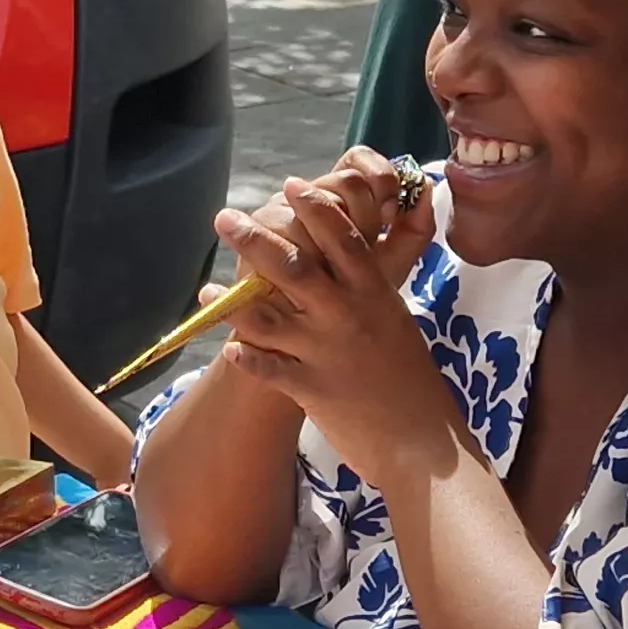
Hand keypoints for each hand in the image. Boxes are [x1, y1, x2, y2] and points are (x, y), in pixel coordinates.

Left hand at [209, 154, 453, 475]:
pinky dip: (246, 357)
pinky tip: (227, 348)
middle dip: (256, 239)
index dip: (315, 208)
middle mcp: (346, 314)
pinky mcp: (310, 389)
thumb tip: (363, 262)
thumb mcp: (399, 322)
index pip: (342, 238)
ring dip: (232, 302)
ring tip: (204, 292)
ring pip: (269, 317)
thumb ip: (377, 288)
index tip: (290, 185)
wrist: (423, 443)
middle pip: (295, 266)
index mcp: (373, 293)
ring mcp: (324, 351)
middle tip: (226, 218)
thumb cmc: (415, 382)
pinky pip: (268, 369)